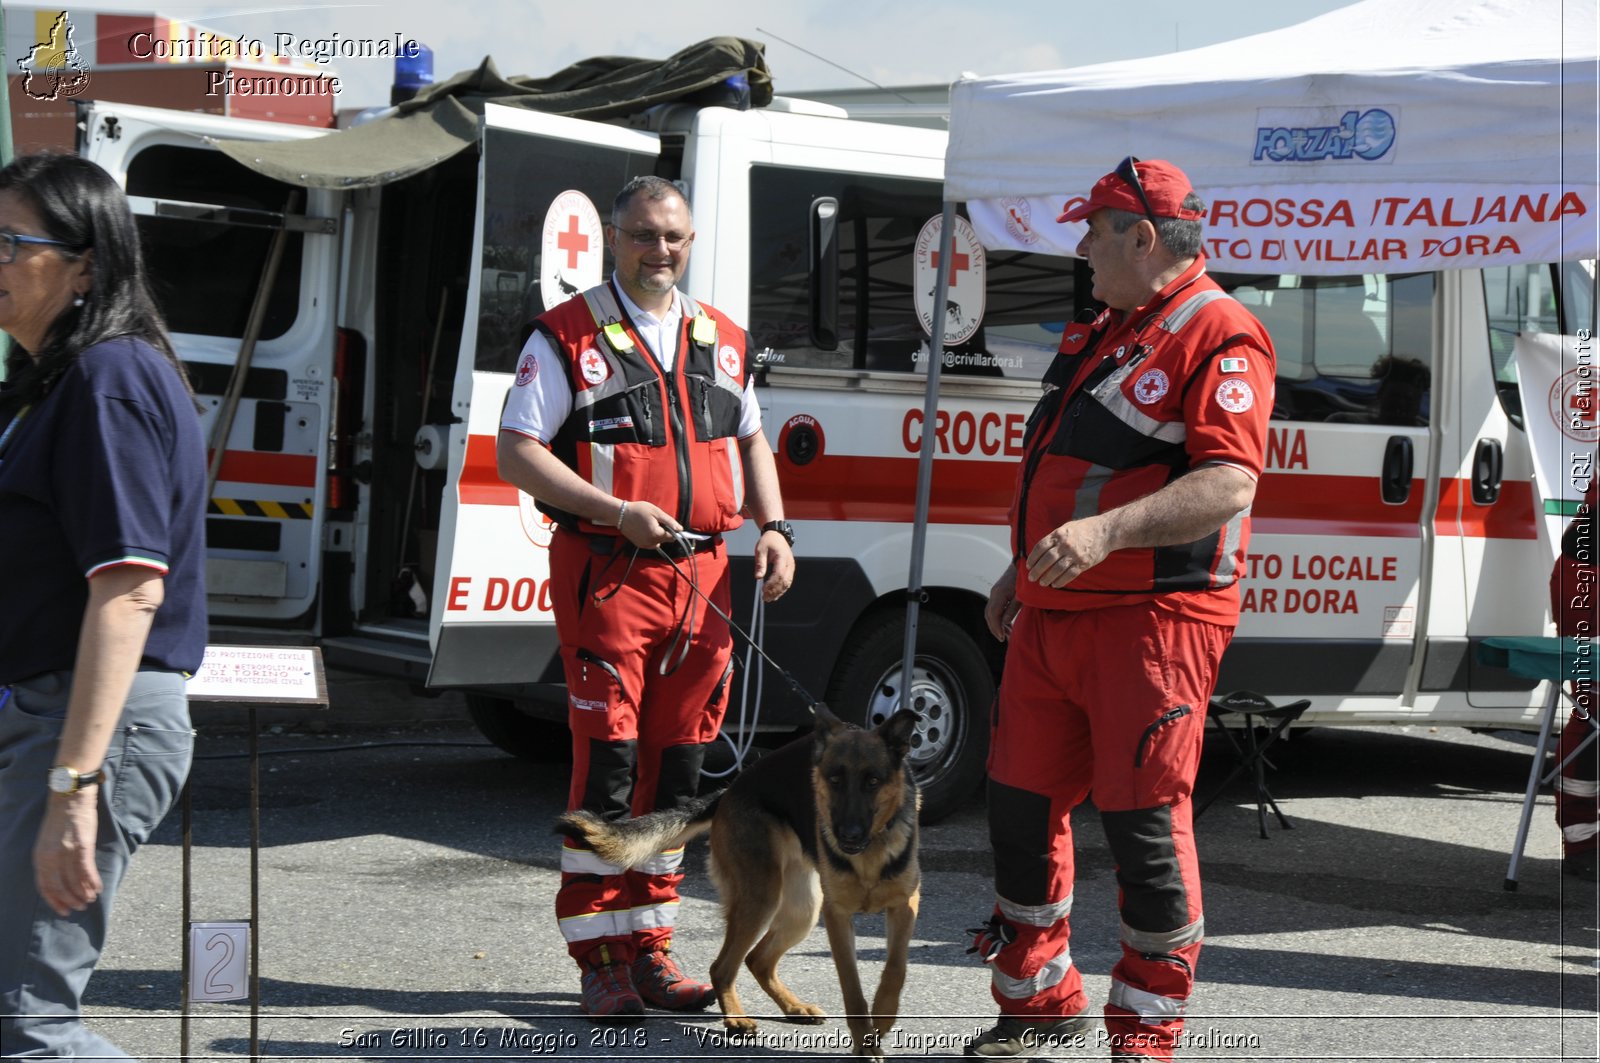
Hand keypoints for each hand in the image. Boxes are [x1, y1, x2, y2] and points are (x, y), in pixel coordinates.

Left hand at [34, 790, 102, 915]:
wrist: (69, 797)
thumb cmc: (59, 819)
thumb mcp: (46, 842)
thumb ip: (48, 860)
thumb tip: (57, 878)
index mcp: (39, 857)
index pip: (45, 887)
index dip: (55, 901)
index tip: (63, 911)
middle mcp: (50, 857)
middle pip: (59, 887)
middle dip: (70, 900)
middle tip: (80, 907)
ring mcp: (67, 851)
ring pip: (74, 880)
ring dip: (83, 893)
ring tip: (90, 899)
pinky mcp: (83, 845)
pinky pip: (87, 869)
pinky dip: (93, 881)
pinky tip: (97, 888)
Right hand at [616, 499, 680, 549]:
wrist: (621, 514)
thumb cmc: (639, 510)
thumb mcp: (656, 512)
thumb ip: (669, 521)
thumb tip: (680, 529)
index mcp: (656, 534)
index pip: (672, 537)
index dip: (673, 530)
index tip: (669, 523)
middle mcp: (650, 542)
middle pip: (665, 540)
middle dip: (664, 532)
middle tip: (657, 521)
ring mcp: (644, 545)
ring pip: (658, 543)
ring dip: (658, 536)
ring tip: (651, 525)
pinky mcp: (639, 545)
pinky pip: (651, 544)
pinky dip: (651, 539)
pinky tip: (646, 529)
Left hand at [754, 532, 794, 602]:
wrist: (777, 535)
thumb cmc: (768, 541)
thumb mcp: (760, 550)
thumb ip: (760, 564)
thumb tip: (758, 578)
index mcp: (782, 557)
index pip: (779, 574)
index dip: (771, 584)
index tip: (763, 590)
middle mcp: (789, 563)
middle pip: (784, 581)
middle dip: (775, 591)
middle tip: (765, 598)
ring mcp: (791, 566)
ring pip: (787, 583)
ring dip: (778, 592)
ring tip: (769, 599)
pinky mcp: (790, 569)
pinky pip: (787, 581)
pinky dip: (781, 589)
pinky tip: (775, 595)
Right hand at [984, 566, 1019, 641]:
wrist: (1023, 562)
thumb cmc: (1025, 579)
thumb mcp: (1022, 596)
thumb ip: (1012, 609)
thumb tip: (1004, 623)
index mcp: (999, 594)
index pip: (993, 615)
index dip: (996, 627)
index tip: (1002, 637)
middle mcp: (994, 593)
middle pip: (989, 615)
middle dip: (995, 628)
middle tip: (1004, 639)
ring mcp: (995, 592)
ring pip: (990, 612)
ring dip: (996, 624)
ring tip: (1007, 634)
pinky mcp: (998, 592)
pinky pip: (994, 608)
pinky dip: (998, 618)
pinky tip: (1006, 624)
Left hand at [1025, 516, 1111, 588]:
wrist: (1106, 531)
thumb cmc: (1085, 528)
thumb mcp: (1067, 527)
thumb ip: (1055, 537)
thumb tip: (1041, 549)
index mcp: (1059, 534)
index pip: (1040, 547)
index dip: (1033, 558)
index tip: (1028, 566)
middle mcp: (1065, 544)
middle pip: (1047, 559)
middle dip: (1037, 570)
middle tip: (1031, 578)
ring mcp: (1075, 554)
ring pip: (1057, 569)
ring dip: (1047, 577)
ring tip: (1042, 583)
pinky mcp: (1084, 563)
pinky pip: (1069, 575)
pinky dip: (1061, 581)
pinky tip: (1055, 585)